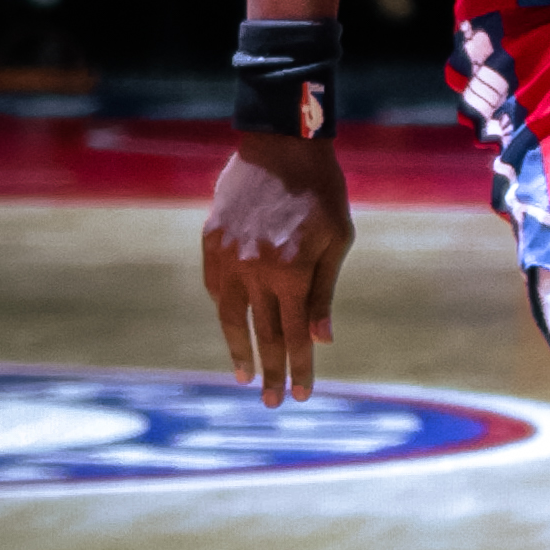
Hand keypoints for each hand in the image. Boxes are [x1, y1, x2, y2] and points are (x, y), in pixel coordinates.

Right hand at [203, 136, 354, 404]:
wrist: (281, 146)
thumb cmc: (322, 192)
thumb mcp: (337, 239)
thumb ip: (324, 291)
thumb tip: (320, 339)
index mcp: (289, 271)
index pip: (293, 334)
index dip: (299, 367)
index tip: (302, 395)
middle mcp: (254, 269)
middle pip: (262, 334)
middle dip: (271, 372)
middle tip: (274, 403)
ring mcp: (228, 256)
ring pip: (231, 316)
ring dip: (239, 350)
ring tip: (245, 377)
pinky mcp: (212, 241)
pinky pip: (216, 287)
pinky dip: (225, 311)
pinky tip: (234, 328)